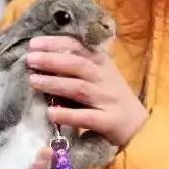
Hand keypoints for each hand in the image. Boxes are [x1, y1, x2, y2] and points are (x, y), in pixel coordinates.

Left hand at [25, 35, 148, 147]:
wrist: (139, 125)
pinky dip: (68, 115)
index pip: (78, 47)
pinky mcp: (109, 121)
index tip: (34, 43)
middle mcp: (105, 78)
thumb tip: (42, 57)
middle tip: (30, 59)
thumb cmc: (111, 98)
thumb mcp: (99, 76)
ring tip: (33, 81)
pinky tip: (50, 112)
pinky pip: (87, 117)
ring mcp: (108, 100)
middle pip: (78, 65)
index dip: (55, 44)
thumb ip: (77, 66)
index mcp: (101, 63)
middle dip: (52, 60)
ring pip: (80, 88)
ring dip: (55, 83)